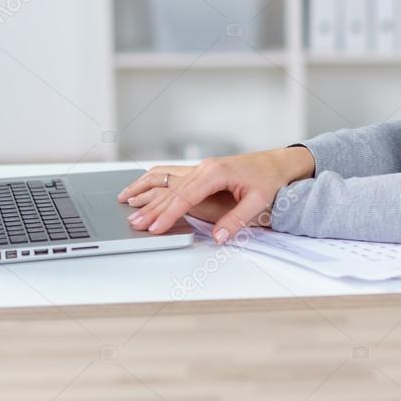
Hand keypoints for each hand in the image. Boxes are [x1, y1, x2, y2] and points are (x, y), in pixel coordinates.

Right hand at [117, 147, 315, 242]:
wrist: (277, 163)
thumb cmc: (269, 181)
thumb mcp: (258, 202)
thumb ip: (237, 220)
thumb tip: (218, 237)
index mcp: (216, 173)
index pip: (186, 196)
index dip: (168, 214)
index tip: (155, 228)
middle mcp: (205, 167)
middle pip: (172, 190)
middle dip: (151, 208)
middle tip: (133, 224)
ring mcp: (201, 167)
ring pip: (168, 181)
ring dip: (146, 192)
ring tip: (124, 202)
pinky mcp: (201, 170)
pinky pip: (172, 176)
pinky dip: (154, 182)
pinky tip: (141, 188)